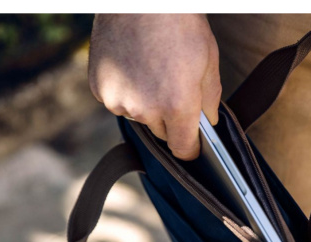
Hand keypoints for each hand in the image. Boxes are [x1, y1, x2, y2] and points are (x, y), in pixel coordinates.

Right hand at [88, 14, 221, 159]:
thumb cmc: (178, 22)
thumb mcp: (209, 62)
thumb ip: (209, 102)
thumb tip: (207, 124)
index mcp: (176, 105)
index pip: (183, 149)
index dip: (190, 147)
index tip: (192, 144)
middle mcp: (145, 109)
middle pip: (162, 133)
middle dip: (170, 119)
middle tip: (173, 89)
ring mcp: (119, 100)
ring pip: (139, 117)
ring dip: (147, 105)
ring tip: (151, 72)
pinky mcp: (100, 89)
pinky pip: (118, 102)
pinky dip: (126, 92)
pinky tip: (133, 68)